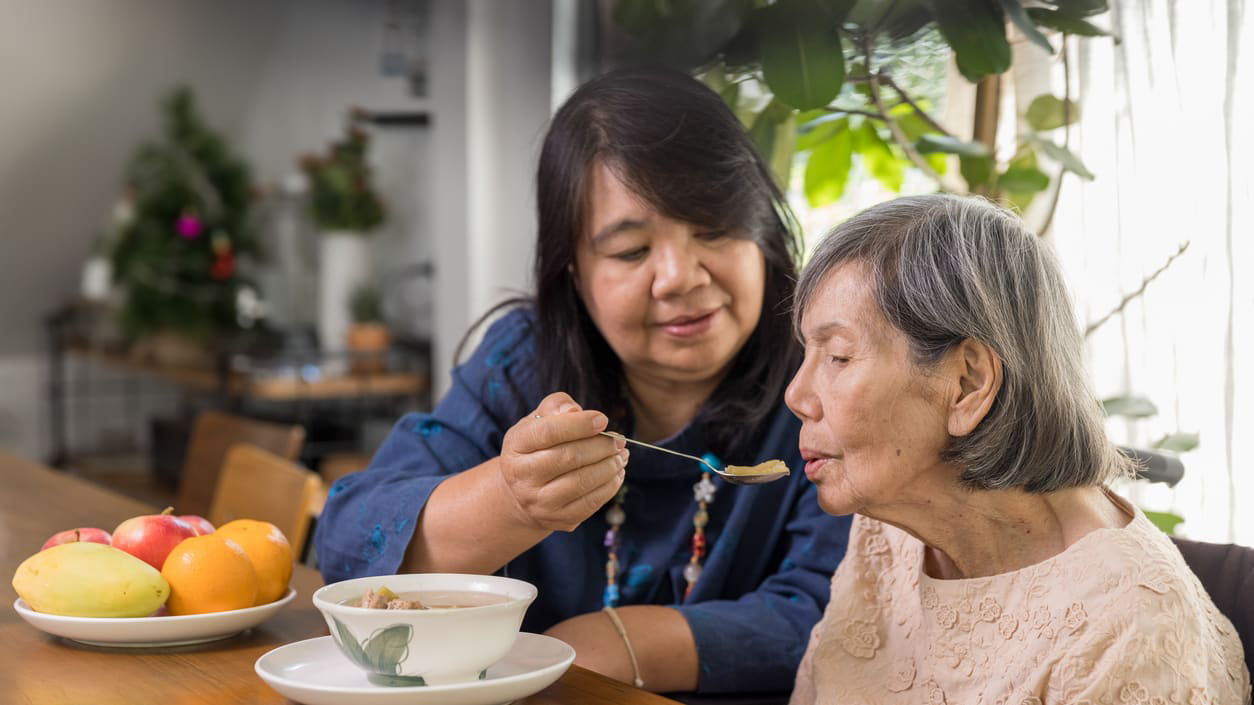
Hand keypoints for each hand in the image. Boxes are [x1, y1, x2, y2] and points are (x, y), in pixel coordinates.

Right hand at [498, 392, 627, 531]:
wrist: (522, 493)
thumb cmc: (537, 447)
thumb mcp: (538, 421)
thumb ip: (556, 407)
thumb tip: (573, 412)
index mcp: (516, 446)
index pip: (548, 432)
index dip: (579, 425)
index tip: (603, 420)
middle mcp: (522, 476)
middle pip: (569, 457)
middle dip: (601, 446)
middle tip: (619, 440)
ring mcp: (538, 502)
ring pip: (582, 482)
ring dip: (610, 466)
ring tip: (622, 455)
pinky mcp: (557, 519)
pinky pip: (590, 503)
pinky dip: (610, 486)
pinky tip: (617, 473)